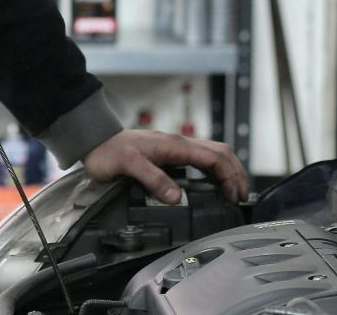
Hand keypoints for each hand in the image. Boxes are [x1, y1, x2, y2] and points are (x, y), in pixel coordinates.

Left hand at [81, 129, 249, 204]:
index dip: (229, 176)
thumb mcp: (128, 165)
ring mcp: (175, 148)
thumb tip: (177, 197)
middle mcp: (179, 144)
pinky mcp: (170, 154)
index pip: (214, 158)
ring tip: (234, 191)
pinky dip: (214, 171)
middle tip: (242, 196)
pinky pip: (200, 159)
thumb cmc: (109, 152)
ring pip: (213, 154)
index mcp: (175, 145)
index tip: (234, 196)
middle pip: (220, 153)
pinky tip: (214, 184)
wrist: (94, 140)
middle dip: (236, 173)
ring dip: (228, 171)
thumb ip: (153, 179)